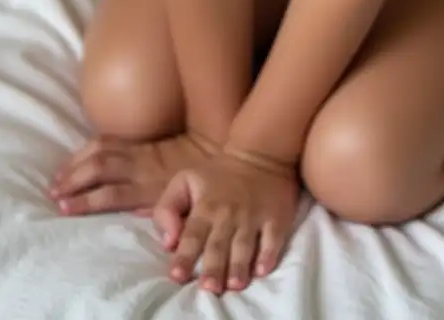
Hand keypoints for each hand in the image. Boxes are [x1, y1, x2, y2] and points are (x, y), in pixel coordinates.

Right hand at [48, 130, 217, 216]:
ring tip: (57, 177)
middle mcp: (139, 167)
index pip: (111, 194)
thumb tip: (145, 228)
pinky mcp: (137, 140)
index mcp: (149, 187)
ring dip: (75, 163)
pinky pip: (108, 139)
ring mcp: (137, 150)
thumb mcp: (179, 205)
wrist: (210, 142)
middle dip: (73, 179)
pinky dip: (87, 148)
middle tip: (53, 192)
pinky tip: (74, 158)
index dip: (87, 201)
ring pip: (100, 150)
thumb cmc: (194, 185)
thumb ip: (158, 215)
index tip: (64, 207)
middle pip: (100, 168)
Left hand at [153, 148, 299, 293]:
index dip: (184, 256)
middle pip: (219, 245)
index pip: (192, 235)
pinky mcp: (276, 218)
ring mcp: (254, 217)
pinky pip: (273, 239)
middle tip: (209, 288)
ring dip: (239, 266)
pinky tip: (262, 270)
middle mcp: (229, 214)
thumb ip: (167, 208)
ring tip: (234, 285)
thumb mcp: (184, 180)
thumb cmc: (217, 175)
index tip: (177, 276)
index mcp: (205, 206)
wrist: (259, 154)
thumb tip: (168, 242)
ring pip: (245, 245)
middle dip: (214, 267)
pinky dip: (268, 255)